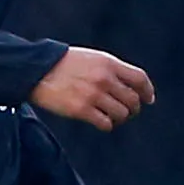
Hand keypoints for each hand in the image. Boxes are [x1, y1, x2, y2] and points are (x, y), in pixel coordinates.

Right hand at [32, 47, 154, 131]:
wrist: (35, 70)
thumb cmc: (62, 64)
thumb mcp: (91, 59)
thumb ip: (110, 70)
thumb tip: (131, 87)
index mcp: (108, 63)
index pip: (140, 79)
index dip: (147, 91)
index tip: (148, 99)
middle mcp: (104, 79)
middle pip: (133, 100)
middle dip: (133, 108)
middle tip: (127, 112)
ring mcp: (93, 95)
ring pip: (122, 114)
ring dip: (120, 118)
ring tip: (111, 117)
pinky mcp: (81, 110)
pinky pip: (106, 123)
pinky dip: (107, 125)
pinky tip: (100, 122)